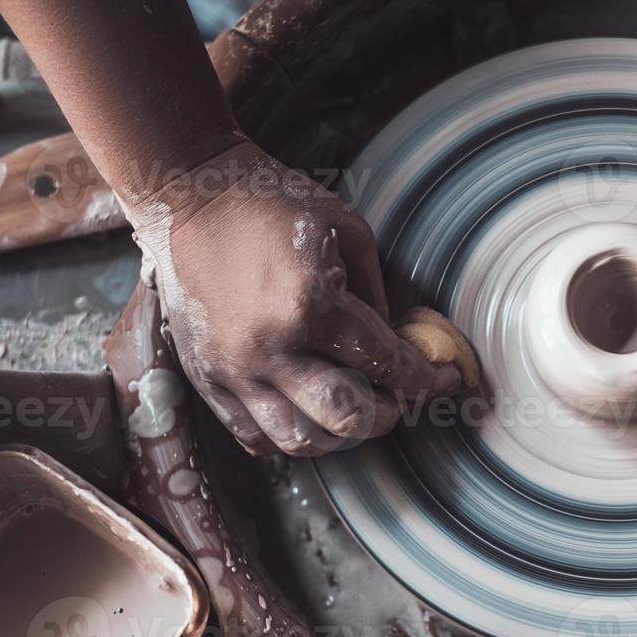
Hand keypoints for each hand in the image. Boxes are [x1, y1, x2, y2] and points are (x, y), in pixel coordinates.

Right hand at [126, 140, 457, 454]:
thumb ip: (378, 298)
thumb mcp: (349, 233)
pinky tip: (308, 414)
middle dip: (386, 414)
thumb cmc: (273, 203)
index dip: (428, 379)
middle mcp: (269, 348)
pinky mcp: (206, 379)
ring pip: (300, 441)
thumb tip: (396, 348)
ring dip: (339, 436)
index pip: (387, 365)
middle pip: (346, 419)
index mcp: (310, 304)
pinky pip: (254, 436)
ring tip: (354, 410)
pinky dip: (290, 436)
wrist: (190, 195)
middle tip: (396, 396)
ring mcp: (232, 369)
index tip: (445, 378)